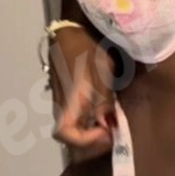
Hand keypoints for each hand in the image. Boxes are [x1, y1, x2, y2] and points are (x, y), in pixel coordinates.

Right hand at [48, 30, 116, 162]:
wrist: (71, 34)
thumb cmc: (86, 51)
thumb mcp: (102, 74)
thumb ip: (104, 101)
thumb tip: (107, 124)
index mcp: (68, 102)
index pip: (64, 134)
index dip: (85, 140)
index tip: (106, 131)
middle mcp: (61, 107)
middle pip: (70, 135)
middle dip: (92, 139)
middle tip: (113, 131)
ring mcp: (63, 103)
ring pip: (74, 126)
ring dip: (92, 129)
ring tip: (111, 121)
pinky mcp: (67, 97)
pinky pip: (76, 116)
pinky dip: (90, 119)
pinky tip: (105, 110)